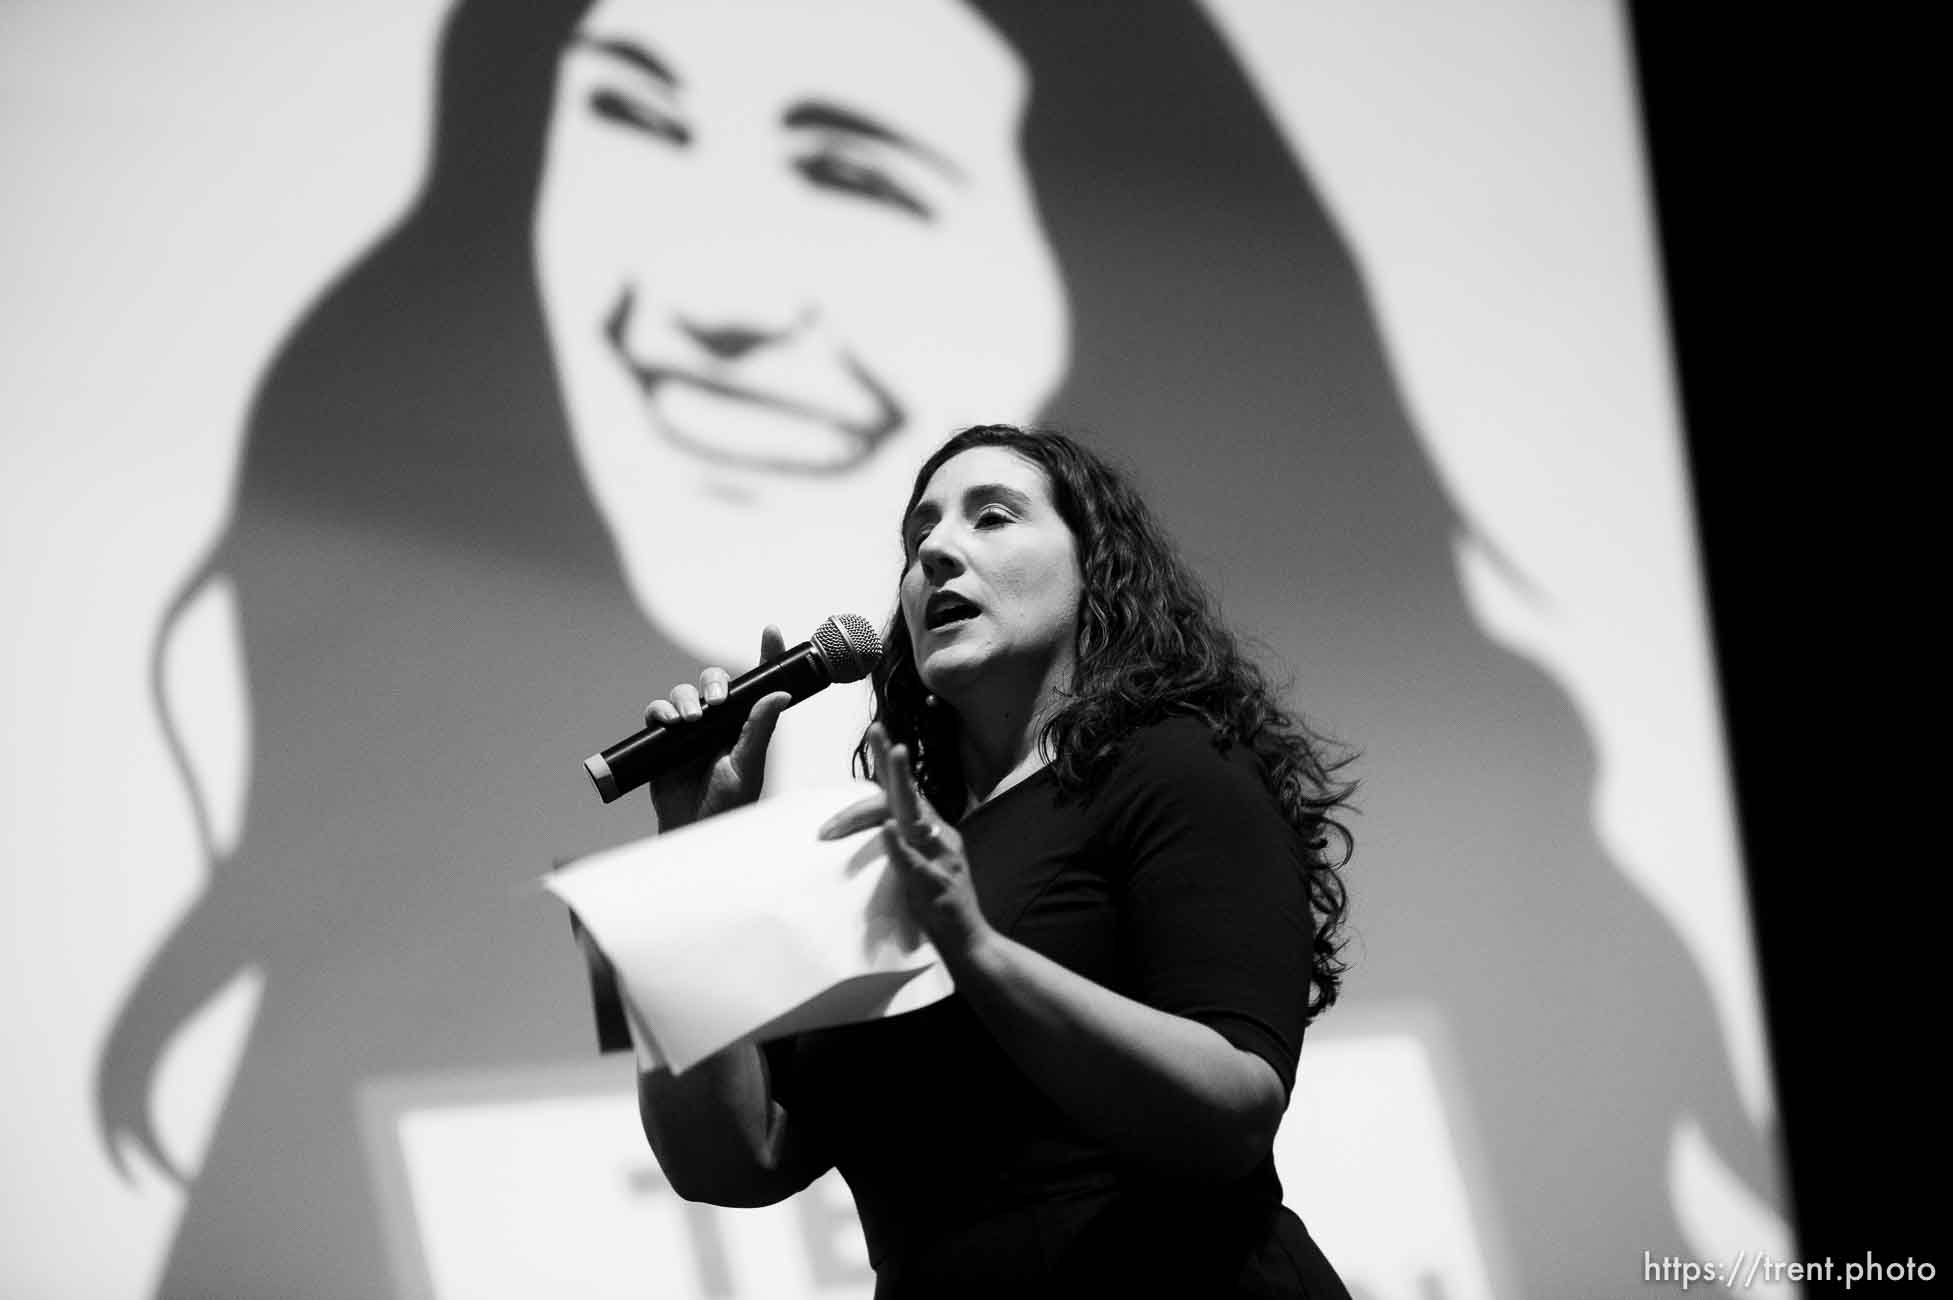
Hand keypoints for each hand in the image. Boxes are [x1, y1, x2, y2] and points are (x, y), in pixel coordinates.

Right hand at [645, 625, 792, 831]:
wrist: (692, 831)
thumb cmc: (727, 804)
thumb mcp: (747, 767)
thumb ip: (759, 730)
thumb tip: (781, 695)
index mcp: (746, 725)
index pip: (757, 684)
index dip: (765, 656)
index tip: (771, 631)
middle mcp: (719, 722)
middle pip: (714, 681)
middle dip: (714, 682)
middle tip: (716, 700)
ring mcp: (690, 730)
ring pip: (684, 692)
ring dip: (685, 698)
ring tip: (690, 718)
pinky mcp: (664, 740)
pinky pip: (658, 712)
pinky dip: (661, 710)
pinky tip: (668, 721)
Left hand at [819, 724, 994, 964]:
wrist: (969, 942)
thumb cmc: (940, 905)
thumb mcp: (922, 864)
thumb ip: (908, 841)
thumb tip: (886, 819)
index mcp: (934, 831)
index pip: (907, 792)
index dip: (889, 766)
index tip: (876, 732)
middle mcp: (939, 836)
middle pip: (911, 792)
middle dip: (892, 761)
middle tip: (876, 730)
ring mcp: (939, 858)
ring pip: (916, 816)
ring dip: (903, 785)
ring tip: (892, 756)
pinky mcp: (934, 884)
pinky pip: (914, 862)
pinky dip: (900, 845)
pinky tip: (889, 828)